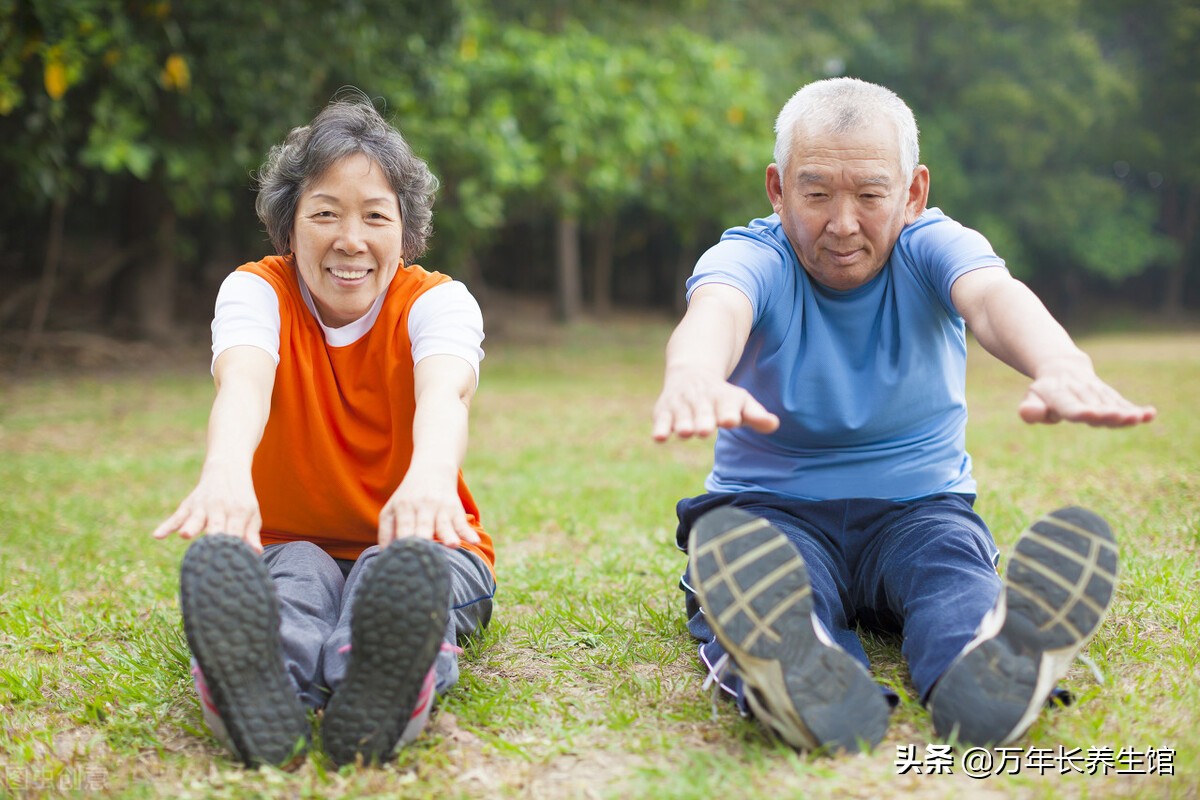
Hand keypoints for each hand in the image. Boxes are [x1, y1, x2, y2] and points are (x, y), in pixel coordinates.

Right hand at [151, 468, 262, 551]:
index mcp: (239, 512)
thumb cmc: (241, 499)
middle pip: (216, 526)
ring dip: (191, 527)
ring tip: (186, 535)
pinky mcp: (189, 505)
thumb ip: (251, 534)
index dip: (233, 548)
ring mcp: (203, 506)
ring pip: (195, 519)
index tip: (230, 564)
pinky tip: (158, 535)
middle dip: (214, 538)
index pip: (236, 533)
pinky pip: (176, 517)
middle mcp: (220, 508)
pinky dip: (167, 526)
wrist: (227, 470)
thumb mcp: (251, 514)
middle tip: (211, 554)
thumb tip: (256, 553)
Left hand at [378, 470, 479, 548]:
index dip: (404, 543)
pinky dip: (468, 532)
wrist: (432, 469)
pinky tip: (474, 541)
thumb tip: (385, 555)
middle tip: (424, 558)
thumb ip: (386, 531)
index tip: (404, 560)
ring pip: (444, 524)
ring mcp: (440, 508)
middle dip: (424, 541)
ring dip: (448, 535)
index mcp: (404, 508)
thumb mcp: (392, 508)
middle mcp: (422, 507)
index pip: (404, 528)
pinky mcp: (455, 509)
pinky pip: (462, 522)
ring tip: (453, 545)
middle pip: (423, 528)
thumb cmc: (408, 496)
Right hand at [652, 367, 779, 440]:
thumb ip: (756, 415)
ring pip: (681, 415)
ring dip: (683, 423)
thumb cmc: (722, 397)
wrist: (691, 373)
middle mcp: (701, 400)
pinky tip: (659, 437)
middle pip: (703, 412)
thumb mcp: (741, 402)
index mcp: (723, 398)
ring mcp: (682, 405)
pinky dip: (660, 427)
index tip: (730, 420)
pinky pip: (661, 420)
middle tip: (705, 430)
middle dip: (703, 420)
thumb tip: (774, 424)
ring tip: (685, 432)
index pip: (727, 406)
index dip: (728, 413)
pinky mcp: (664, 411)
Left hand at [1018, 363, 1156, 426]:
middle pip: (1096, 406)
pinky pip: (1124, 403)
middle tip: (1120, 417)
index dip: (1080, 411)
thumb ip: (1030, 409)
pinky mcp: (1110, 395)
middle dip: (1107, 413)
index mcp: (1060, 395)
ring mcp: (1097, 392)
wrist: (1062, 367)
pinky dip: (1136, 409)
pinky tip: (1150, 414)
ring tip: (1137, 418)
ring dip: (1125, 412)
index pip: (1070, 406)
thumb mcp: (1032, 399)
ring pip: (1112, 405)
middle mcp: (1081, 392)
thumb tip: (1027, 413)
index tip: (1090, 415)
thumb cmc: (1044, 392)